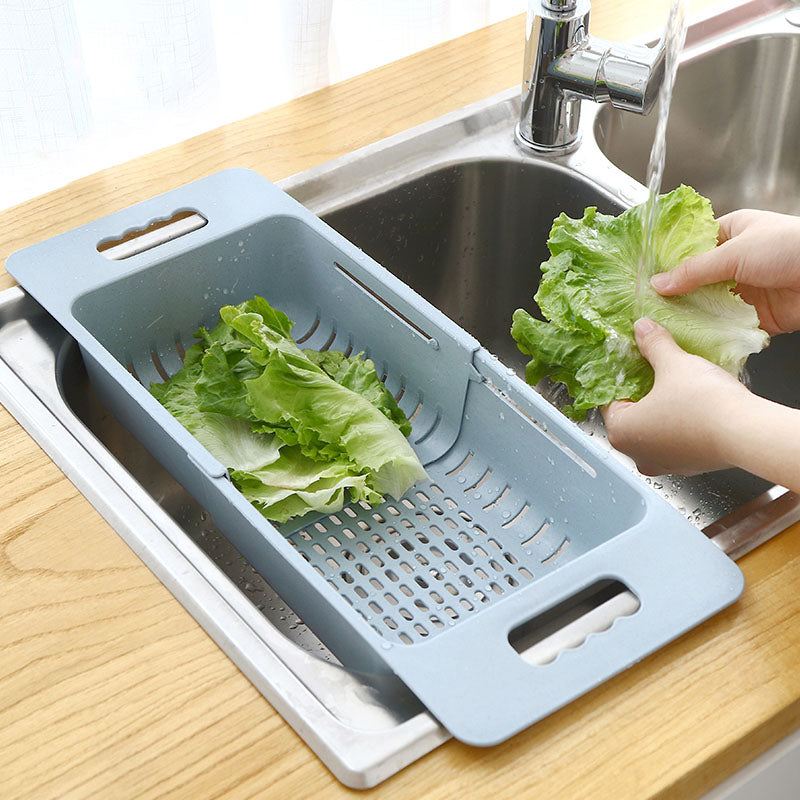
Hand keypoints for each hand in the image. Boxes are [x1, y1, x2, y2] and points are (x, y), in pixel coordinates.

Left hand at [602, 318, 751, 475]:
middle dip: (642, 392)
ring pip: (654, 429)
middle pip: (631, 415)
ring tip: (676, 385)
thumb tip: (643, 329)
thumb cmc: (704, 403)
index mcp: (620, 432)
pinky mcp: (689, 466)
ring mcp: (664, 464)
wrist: (748, 432)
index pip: (609, 399)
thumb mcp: (673, 364)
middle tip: (654, 369)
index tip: (632, 362)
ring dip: (663, 408)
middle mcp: (637, 454)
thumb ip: (653, 345)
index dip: (621, 376)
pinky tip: (694, 405)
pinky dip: (681, 423)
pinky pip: (677, 440)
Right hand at [650, 209, 799, 335]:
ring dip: (692, 316)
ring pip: (709, 306)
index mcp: (732, 232)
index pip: (691, 248)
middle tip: (648, 308)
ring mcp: (747, 290)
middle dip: (676, 295)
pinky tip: (691, 340)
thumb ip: (693, 271)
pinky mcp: (757, 317)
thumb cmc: (793, 247)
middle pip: (697, 281)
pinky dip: (712, 335)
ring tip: (664, 327)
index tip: (644, 278)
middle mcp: (738, 261)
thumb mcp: (734, 252)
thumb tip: (658, 283)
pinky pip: (727, 327)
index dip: (668, 263)